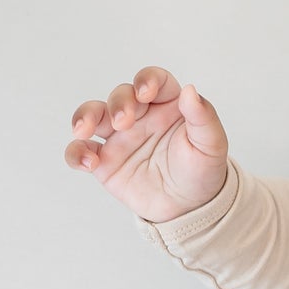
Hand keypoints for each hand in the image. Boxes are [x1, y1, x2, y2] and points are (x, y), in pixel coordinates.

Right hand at [64, 66, 231, 222]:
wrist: (190, 208)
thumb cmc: (202, 171)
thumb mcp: (212, 146)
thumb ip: (203, 118)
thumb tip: (190, 90)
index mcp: (167, 105)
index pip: (153, 80)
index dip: (146, 80)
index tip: (145, 93)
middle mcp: (140, 116)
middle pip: (120, 95)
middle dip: (118, 104)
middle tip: (123, 123)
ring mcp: (119, 137)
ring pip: (93, 114)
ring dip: (85, 116)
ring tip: (83, 131)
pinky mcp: (105, 161)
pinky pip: (80, 150)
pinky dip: (76, 152)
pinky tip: (88, 163)